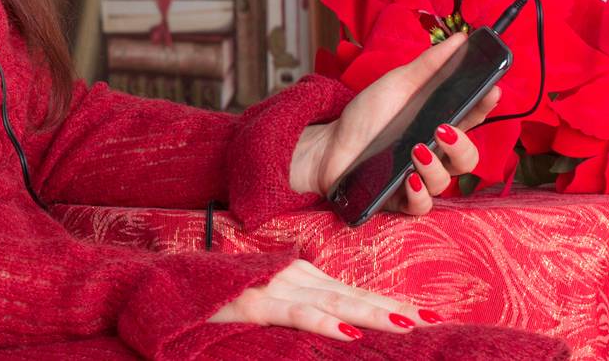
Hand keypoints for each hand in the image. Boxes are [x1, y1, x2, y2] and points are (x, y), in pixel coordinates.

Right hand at [207, 258, 444, 339]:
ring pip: (332, 301)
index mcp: (300, 275)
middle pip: (353, 295)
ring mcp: (274, 287)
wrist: (174, 285)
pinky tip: (347, 332)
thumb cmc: (222, 294)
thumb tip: (340, 320)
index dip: (391, 302)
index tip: (429, 313)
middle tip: (435, 319)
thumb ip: (302, 304)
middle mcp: (293, 275)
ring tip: (407, 324)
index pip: (355, 291)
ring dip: (370, 313)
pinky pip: (294, 314)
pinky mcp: (253, 304)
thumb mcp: (269, 298)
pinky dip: (322, 321)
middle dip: (395, 308)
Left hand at [290, 30, 501, 214]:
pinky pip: (421, 206)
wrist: (327, 144)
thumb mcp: (397, 85)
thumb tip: (460, 39)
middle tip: (443, 129)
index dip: (485, 106)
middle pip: (467, 158)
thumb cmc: (366, 116)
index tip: (491, 90)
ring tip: (416, 151)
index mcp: (437, 124)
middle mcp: (434, 154)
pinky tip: (408, 180)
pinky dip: (418, 195)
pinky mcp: (399, 199)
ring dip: (434, 167)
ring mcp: (418, 178)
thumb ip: (429, 66)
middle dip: (462, 144)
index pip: (472, 117)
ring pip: (445, 182)